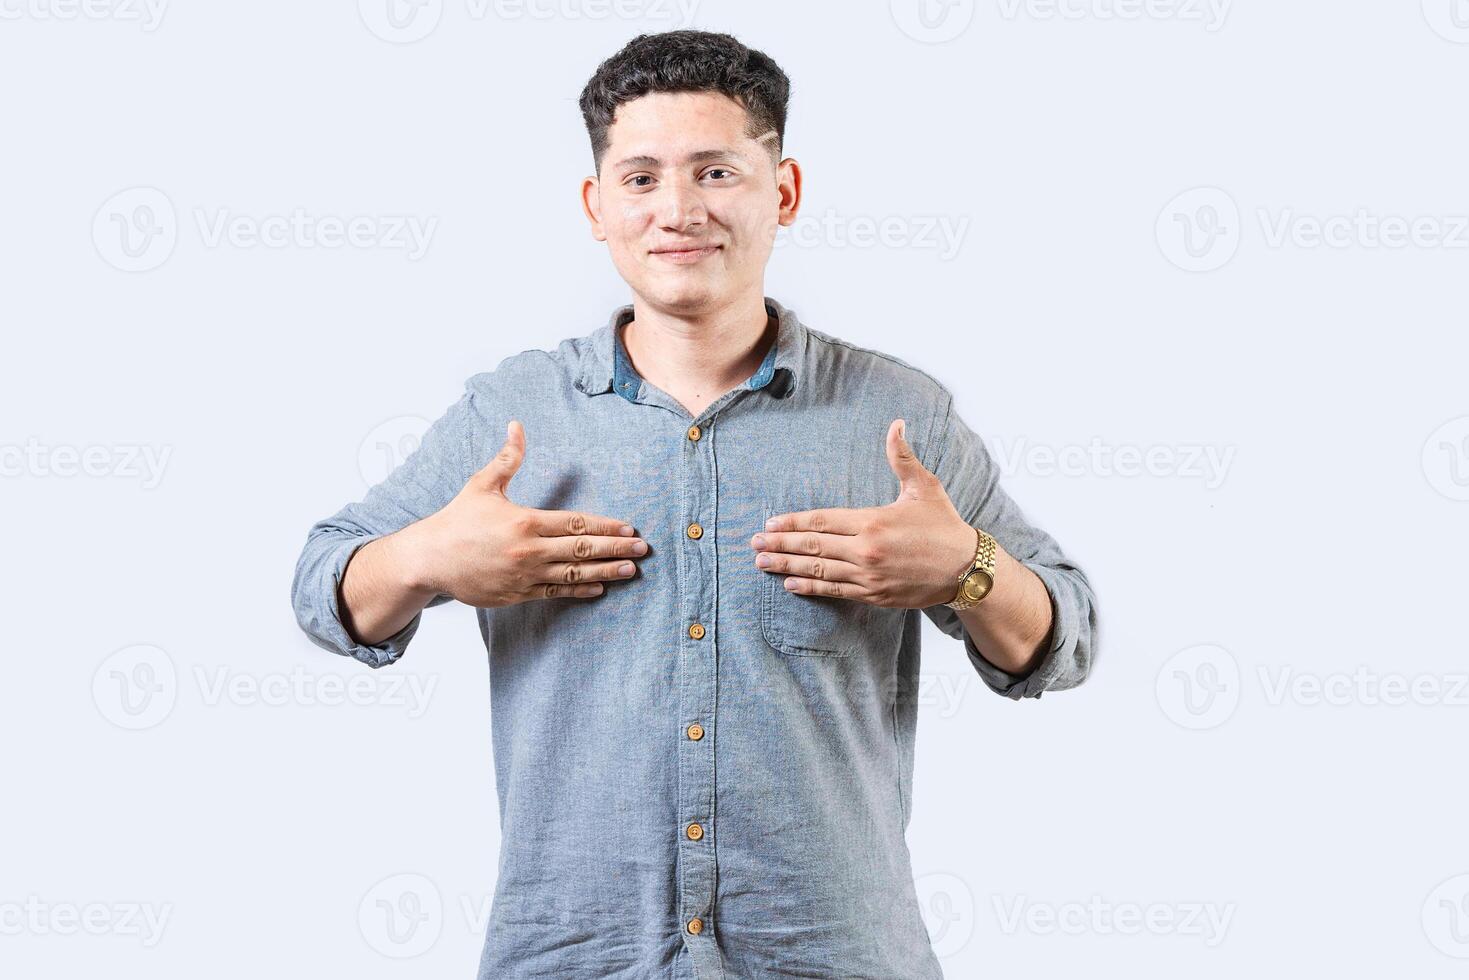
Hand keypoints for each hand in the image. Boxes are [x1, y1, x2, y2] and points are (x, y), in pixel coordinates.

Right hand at [404, 420, 648, 606]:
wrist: (429, 560)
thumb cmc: (456, 520)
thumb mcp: (482, 485)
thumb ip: (507, 458)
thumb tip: (517, 426)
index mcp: (525, 522)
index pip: (576, 522)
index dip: (605, 525)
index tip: (629, 527)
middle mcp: (529, 550)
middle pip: (582, 549)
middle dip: (616, 548)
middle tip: (642, 549)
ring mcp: (525, 575)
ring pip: (573, 574)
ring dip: (605, 573)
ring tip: (630, 571)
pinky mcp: (517, 594)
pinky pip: (555, 593)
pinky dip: (578, 590)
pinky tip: (598, 589)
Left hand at [750, 419, 976, 608]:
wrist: (968, 569)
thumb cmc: (944, 525)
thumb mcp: (924, 487)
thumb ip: (902, 457)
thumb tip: (896, 424)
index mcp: (872, 521)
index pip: (821, 521)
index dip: (792, 522)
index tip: (771, 522)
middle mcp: (866, 550)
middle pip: (813, 546)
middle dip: (780, 544)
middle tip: (754, 543)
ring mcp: (868, 576)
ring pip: (818, 571)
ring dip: (787, 566)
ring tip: (762, 562)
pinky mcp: (874, 595)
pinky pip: (835, 591)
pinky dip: (810, 587)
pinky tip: (790, 583)